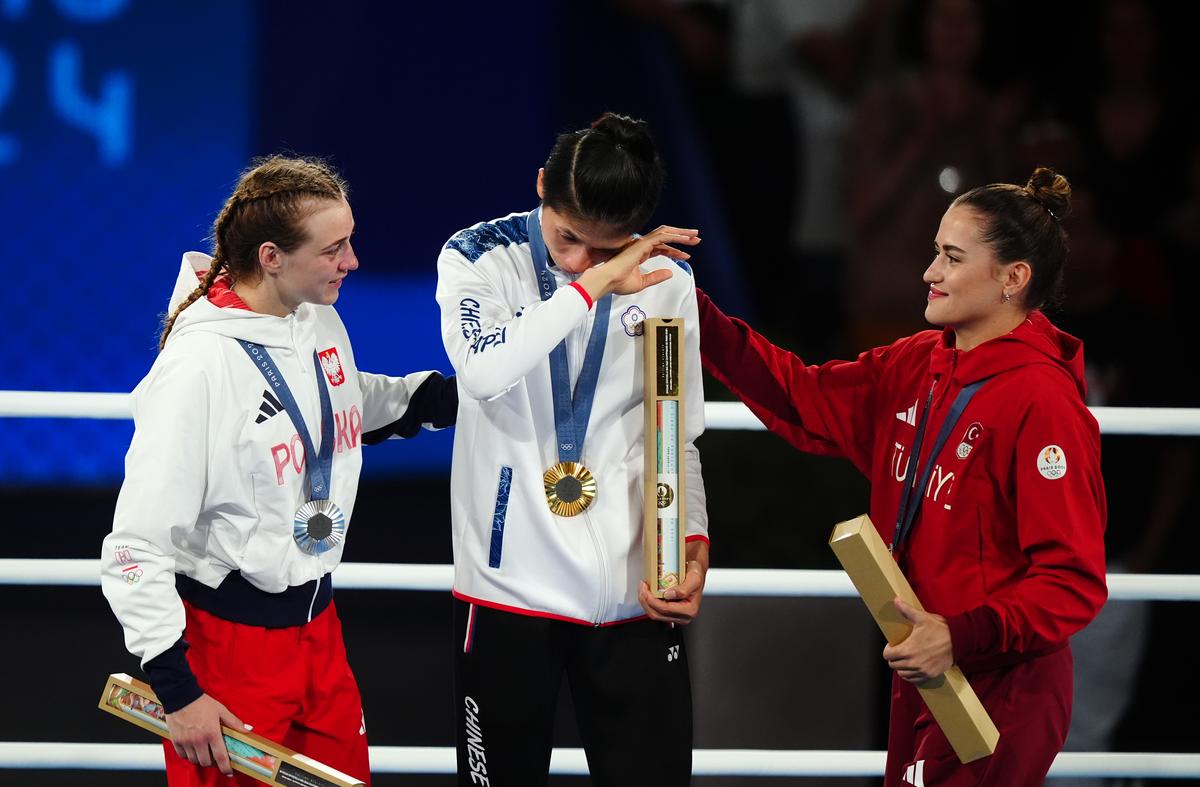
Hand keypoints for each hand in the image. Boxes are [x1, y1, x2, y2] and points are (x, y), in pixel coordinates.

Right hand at [165, 693, 251, 776]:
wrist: (181, 696)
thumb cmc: (202, 703)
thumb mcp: (221, 710)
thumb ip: (234, 722)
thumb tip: (247, 729)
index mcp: (212, 733)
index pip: (220, 756)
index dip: (226, 767)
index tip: (229, 772)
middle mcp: (199, 740)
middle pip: (206, 762)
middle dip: (212, 762)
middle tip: (215, 757)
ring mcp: (186, 741)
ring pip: (194, 761)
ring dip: (200, 760)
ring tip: (204, 753)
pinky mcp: (176, 741)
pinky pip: (182, 756)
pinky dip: (188, 756)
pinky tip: (193, 750)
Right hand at [577, 225, 699, 299]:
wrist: (607, 281)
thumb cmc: (617, 282)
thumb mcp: (642, 282)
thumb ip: (656, 277)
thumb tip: (670, 273)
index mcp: (640, 253)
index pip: (661, 248)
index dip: (675, 250)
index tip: (686, 255)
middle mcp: (641, 245)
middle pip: (665, 236)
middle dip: (681, 236)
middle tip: (695, 239)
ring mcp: (642, 243)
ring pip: (666, 233)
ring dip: (682, 234)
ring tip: (695, 236)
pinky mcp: (642, 244)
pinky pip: (663, 237)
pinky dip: (675, 237)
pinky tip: (685, 239)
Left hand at [638, 540, 708, 624]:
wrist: (696, 574)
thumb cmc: (696, 575)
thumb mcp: (694, 578)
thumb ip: (684, 588)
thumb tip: (669, 595)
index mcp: (689, 610)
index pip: (665, 609)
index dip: (651, 600)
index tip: (646, 589)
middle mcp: (683, 616)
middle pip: (657, 614)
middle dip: (645, 601)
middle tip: (642, 587)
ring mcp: (676, 616)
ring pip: (654, 614)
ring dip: (645, 602)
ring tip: (643, 589)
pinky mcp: (670, 613)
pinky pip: (655, 611)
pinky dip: (648, 603)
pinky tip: (647, 593)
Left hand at [881, 598, 953, 683]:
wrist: (959, 641)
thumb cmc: (940, 629)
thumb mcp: (922, 617)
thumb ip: (906, 610)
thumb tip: (896, 600)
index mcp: (907, 650)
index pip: (887, 656)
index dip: (888, 650)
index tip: (892, 646)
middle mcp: (913, 663)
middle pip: (893, 665)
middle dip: (894, 658)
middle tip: (899, 651)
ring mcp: (922, 671)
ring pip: (903, 674)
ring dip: (901, 667)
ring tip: (906, 659)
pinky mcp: (930, 675)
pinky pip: (914, 680)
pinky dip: (911, 675)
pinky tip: (913, 667)